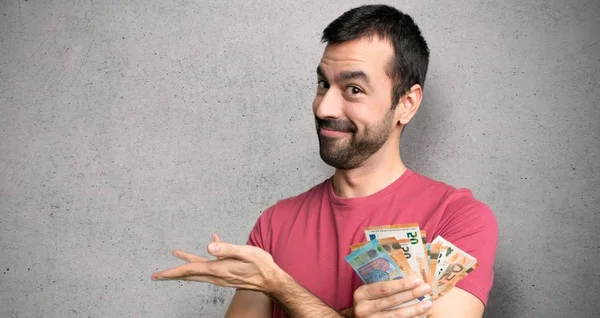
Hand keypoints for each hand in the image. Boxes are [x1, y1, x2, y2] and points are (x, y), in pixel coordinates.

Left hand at [151, 234, 281, 293]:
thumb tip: (209, 245)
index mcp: (217, 269)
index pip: (190, 270)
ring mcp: (221, 276)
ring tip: (177, 256)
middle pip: (189, 275)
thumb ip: (227, 249)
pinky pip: (211, 266)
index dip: (173, 271)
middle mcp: (216, 275)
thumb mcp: (246, 253)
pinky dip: (207, 256)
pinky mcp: (227, 274)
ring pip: (198, 272)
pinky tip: (214, 242)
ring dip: (185, 266)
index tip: (158, 275)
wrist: (272, 280)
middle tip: (157, 276)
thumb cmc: (261, 265)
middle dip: (172, 274)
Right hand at [351, 274, 432, 317]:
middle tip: (426, 288)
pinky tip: (421, 315)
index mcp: (362, 294)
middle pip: (393, 301)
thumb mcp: (368, 291)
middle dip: (411, 294)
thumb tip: (408, 278)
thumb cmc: (366, 301)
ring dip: (415, 309)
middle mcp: (364, 308)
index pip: (384, 288)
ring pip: (397, 315)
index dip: (401, 285)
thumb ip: (381, 285)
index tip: (417, 279)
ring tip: (428, 303)